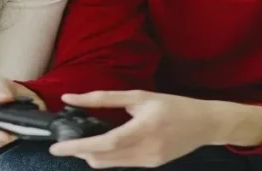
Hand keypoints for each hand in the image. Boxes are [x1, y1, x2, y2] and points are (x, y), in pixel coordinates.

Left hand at [48, 90, 261, 168]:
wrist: (205, 124)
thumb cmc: (172, 106)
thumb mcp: (139, 96)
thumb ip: (103, 98)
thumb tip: (72, 98)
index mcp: (143, 128)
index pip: (104, 143)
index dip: (78, 147)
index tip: (57, 147)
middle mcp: (146, 150)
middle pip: (102, 159)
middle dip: (80, 152)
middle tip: (66, 141)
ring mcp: (149, 162)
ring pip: (109, 165)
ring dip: (92, 155)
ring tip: (83, 143)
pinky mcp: (152, 166)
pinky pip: (122, 165)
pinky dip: (108, 157)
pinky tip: (106, 145)